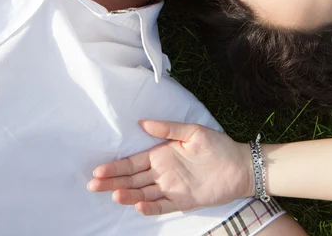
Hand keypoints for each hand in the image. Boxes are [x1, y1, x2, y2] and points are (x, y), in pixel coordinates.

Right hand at [87, 120, 253, 214]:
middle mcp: (162, 172)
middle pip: (132, 178)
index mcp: (162, 154)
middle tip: (93, 184)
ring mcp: (171, 188)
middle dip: (113, 181)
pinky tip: (138, 205)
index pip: (133, 162)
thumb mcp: (192, 131)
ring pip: (143, 193)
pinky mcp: (182, 201)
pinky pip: (162, 206)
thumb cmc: (216, 145)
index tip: (98, 169)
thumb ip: (167, 128)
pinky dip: (149, 207)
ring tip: (112, 193)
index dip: (116, 166)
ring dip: (127, 194)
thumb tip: (142, 123)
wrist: (239, 165)